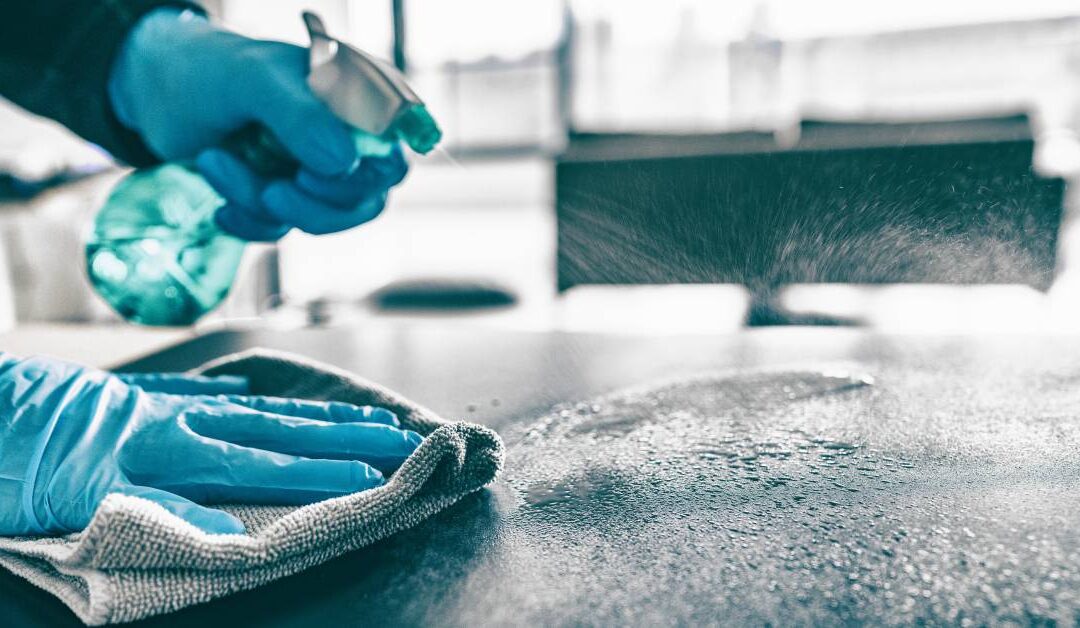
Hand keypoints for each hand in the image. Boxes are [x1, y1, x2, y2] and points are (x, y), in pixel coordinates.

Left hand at [0, 354, 422, 535]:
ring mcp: (166, 402)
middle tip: (398, 437)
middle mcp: (181, 420)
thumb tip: (228, 532)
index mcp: (168, 450)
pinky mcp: (144, 396)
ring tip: (361, 415)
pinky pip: (208, 391)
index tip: (375, 475)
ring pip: (256, 408)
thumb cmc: (16, 462)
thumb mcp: (76, 501)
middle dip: (343, 437)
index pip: (264, 466)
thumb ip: (157, 511)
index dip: (322, 474)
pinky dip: (238, 392)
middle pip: (278, 431)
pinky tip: (255, 389)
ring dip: (313, 415)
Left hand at [107, 8, 407, 240]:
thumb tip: (343, 162)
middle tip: (270, 191)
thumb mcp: (251, 80)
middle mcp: (345, 138)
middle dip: (314, 205)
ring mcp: (315, 172)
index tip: (311, 175)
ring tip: (214, 162)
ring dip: (265, 206)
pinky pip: (284, 230)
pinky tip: (219, 204)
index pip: (395, 151)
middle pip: (367, 198)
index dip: (367, 176)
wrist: (153, 90)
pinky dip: (249, 222)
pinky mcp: (285, 197)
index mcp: (356, 99)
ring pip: (323, 219)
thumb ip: (299, 115)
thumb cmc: (208, 69)